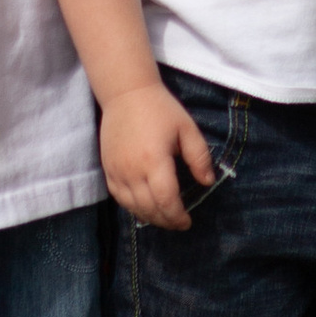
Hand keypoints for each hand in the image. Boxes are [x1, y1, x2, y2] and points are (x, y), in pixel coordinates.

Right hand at [100, 78, 218, 228]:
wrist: (126, 93)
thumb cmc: (160, 109)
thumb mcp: (187, 128)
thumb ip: (199, 157)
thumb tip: (207, 182)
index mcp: (155, 160)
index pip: (166, 200)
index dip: (177, 216)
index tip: (187, 221)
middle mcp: (133, 170)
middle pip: (149, 208)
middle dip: (166, 221)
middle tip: (178, 223)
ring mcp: (117, 171)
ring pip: (132, 206)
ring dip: (149, 217)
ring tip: (163, 218)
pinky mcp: (108, 169)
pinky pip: (119, 197)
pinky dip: (132, 207)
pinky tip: (143, 207)